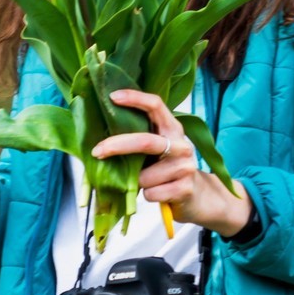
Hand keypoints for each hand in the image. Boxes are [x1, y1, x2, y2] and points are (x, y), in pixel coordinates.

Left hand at [92, 87, 252, 237]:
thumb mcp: (156, 151)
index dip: (135, 98)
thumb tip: (102, 141)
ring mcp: (185, 167)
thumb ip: (139, 141)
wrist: (196, 197)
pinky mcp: (185, 188)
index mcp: (172, 129)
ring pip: (144, 177)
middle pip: (144, 141)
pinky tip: (159, 193)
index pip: (156, 105)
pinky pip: (151, 193)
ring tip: (150, 183)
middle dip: (117, 146)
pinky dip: (147, 195)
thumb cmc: (167, 170)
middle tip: (96, 151)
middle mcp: (181, 144)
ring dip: (137, 183)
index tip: (112, 97)